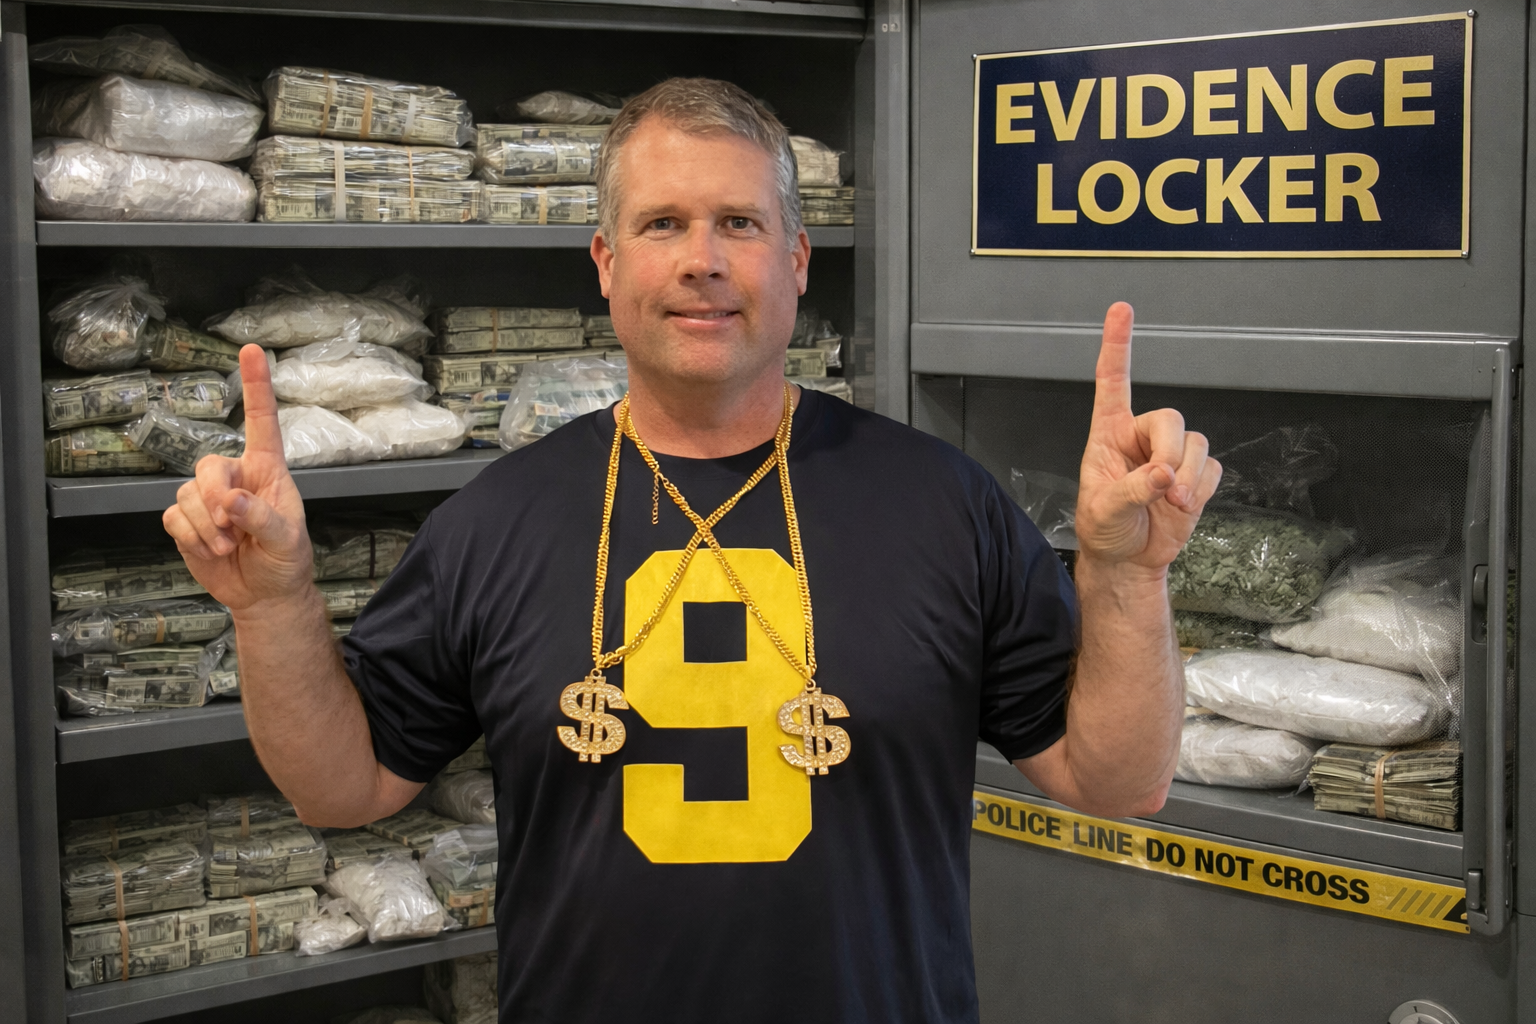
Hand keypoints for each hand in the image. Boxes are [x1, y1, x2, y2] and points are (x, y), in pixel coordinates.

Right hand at [162, 344, 312, 610]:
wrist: (264, 594)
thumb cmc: (285, 560)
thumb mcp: (287, 541)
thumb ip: (263, 519)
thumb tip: (233, 501)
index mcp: (268, 471)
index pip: (262, 422)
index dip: (257, 386)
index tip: (251, 350)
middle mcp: (236, 476)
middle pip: (208, 465)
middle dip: (214, 495)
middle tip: (231, 525)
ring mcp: (207, 498)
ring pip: (187, 494)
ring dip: (206, 526)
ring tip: (229, 546)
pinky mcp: (186, 521)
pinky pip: (173, 517)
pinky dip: (191, 537)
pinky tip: (211, 550)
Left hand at [1075, 302, 1221, 570]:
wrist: (1128, 559)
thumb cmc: (1104, 529)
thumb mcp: (1103, 511)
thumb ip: (1130, 490)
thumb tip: (1163, 475)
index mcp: (1108, 433)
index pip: (1113, 381)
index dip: (1117, 345)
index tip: (1121, 308)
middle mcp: (1140, 436)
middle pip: (1170, 418)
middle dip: (1170, 453)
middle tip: (1163, 488)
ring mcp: (1171, 454)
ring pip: (1196, 443)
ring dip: (1188, 478)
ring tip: (1170, 506)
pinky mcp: (1196, 474)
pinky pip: (1212, 469)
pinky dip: (1201, 490)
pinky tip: (1181, 508)